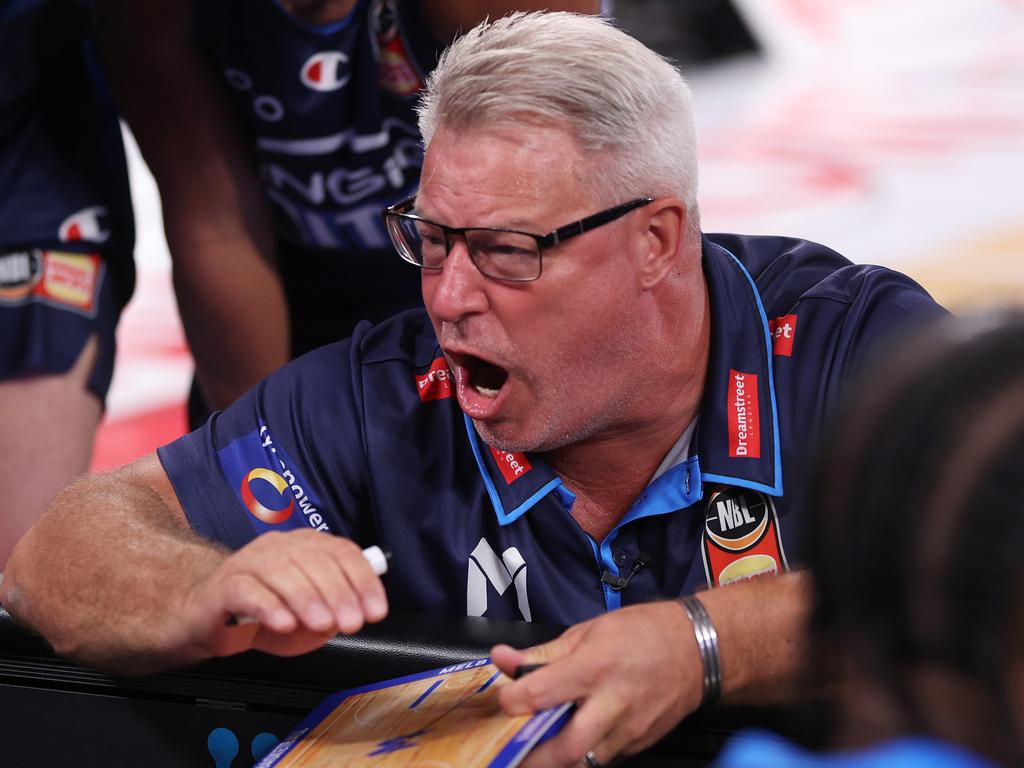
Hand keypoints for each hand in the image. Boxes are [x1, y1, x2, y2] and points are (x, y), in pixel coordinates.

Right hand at [178, 530, 387, 659]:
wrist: (210, 621)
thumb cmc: (265, 615)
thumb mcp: (310, 616)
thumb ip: (333, 611)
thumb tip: (354, 612)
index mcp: (305, 546)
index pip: (341, 552)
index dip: (362, 581)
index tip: (375, 611)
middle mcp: (278, 547)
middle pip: (313, 559)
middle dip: (339, 593)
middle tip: (351, 623)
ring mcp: (248, 562)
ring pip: (281, 569)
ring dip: (307, 598)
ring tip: (322, 624)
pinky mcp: (223, 586)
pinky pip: (247, 590)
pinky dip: (269, 606)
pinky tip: (284, 623)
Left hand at [492, 601, 700, 766]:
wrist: (698, 649)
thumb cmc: (644, 633)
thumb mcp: (588, 630)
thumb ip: (543, 652)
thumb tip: (504, 659)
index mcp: (595, 666)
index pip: (541, 694)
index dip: (512, 700)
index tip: (505, 699)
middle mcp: (613, 703)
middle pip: (565, 748)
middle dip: (532, 756)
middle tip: (513, 748)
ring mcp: (628, 729)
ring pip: (584, 762)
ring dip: (556, 759)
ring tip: (539, 746)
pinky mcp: (638, 744)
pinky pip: (602, 757)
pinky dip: (582, 753)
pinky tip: (572, 738)